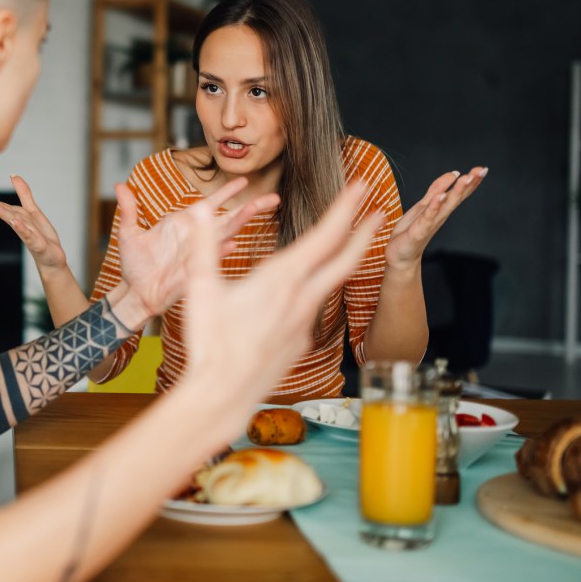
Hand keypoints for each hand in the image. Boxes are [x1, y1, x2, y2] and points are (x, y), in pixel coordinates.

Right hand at [0, 176, 65, 270]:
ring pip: (14, 222)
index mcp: (18, 217)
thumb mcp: (32, 210)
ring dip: (3, 213)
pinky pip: (29, 235)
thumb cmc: (41, 236)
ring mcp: (28, 235)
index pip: (2, 206)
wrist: (52, 258)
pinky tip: (15, 222)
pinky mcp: (37, 244)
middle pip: (5, 212)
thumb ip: (23, 193)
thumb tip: (13, 176)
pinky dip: (21, 228)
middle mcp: (20, 225)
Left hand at [116, 178, 280, 316]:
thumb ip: (129, 209)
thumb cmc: (135, 265)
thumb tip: (120, 186)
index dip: (228, 192)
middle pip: (229, 219)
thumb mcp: (129, 233)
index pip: (211, 204)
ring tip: (255, 210)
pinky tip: (232, 243)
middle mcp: (196, 238)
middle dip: (251, 207)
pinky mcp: (194, 272)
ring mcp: (197, 255)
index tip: (244, 180)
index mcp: (184, 224)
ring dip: (241, 223)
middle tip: (274, 198)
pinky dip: (220, 251)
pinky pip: (210, 260)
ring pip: (225, 236)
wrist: (133, 293)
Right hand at [181, 182, 381, 417]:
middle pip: (345, 260)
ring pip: (331, 284)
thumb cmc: (211, 342)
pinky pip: (312, 309)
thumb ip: (204, 246)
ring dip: (344, 260)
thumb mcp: (201, 288)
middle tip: (380, 212)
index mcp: (281, 279)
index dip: (346, 208)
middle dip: (364, 233)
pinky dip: (314, 291)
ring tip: (348, 245)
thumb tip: (200, 211)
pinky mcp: (301, 342)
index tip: (360, 187)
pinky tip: (301, 293)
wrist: (223, 394)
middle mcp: (301, 298)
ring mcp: (305, 322)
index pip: (325, 235)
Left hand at [386, 166, 487, 269]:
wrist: (400, 255)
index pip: (459, 193)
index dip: (471, 181)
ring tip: (465, 178)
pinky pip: (428, 217)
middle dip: (468, 184)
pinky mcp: (419, 231)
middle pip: (456, 198)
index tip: (482, 169)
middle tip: (481, 171)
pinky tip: (440, 196)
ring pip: (446, 206)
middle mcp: (440, 216)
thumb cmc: (412, 230)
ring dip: (456, 192)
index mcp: (441, 209)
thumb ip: (437, 189)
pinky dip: (434, 207)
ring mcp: (430, 223)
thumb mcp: (424, 204)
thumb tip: (454, 173)